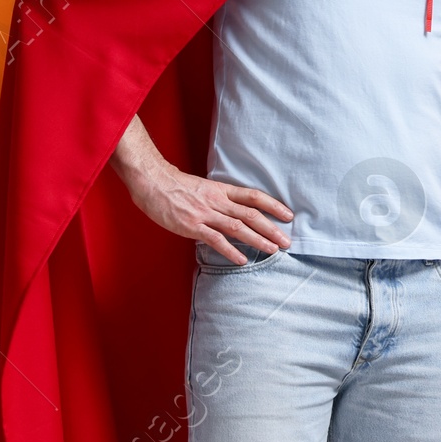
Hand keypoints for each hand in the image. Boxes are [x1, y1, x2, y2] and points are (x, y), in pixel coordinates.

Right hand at [127, 159, 292, 265]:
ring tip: (273, 250)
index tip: (288, 215)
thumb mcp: (203, 188)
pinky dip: (231, 250)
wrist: (152, 182)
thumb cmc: (176, 186)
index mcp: (221, 189)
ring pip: (238, 227)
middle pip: (251, 214)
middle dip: (272, 228)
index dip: (273, 205)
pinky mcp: (192, 226)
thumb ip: (219, 199)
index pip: (254, 196)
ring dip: (258, 240)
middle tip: (288, 241)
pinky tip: (242, 259)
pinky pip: (215, 239)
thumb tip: (234, 212)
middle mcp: (217, 201)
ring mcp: (205, 213)